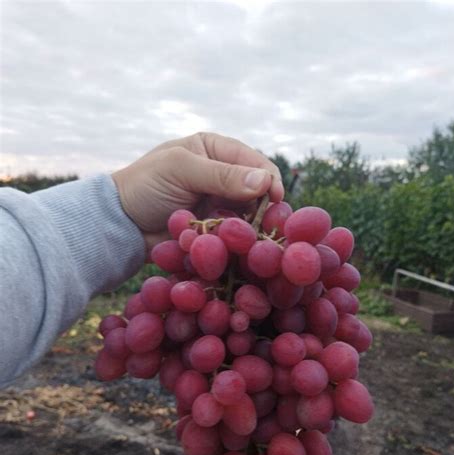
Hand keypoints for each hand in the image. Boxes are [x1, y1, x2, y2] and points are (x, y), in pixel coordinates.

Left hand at [112, 132, 283, 255]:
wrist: (120, 223)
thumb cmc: (145, 186)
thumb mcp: (182, 170)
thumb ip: (222, 175)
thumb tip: (264, 181)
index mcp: (215, 150)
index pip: (254, 161)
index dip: (269, 179)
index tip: (276, 198)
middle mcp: (221, 176)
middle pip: (257, 190)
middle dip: (263, 206)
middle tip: (267, 224)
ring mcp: (219, 204)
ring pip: (250, 215)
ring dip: (250, 226)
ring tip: (250, 238)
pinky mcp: (214, 229)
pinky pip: (235, 234)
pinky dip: (237, 240)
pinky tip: (238, 247)